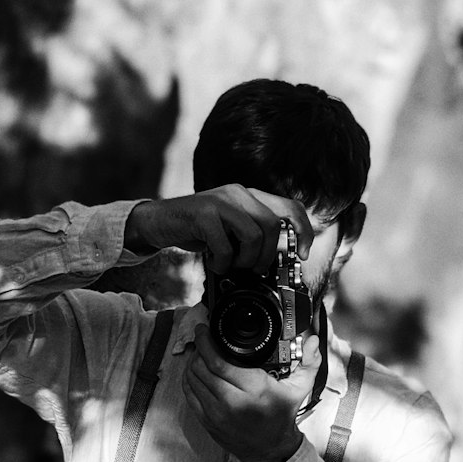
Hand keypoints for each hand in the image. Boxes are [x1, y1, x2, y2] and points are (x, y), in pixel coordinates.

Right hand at [125, 186, 312, 274]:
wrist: (159, 222)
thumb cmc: (198, 229)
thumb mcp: (230, 230)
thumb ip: (252, 235)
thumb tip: (277, 261)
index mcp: (250, 196)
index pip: (290, 207)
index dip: (303, 231)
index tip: (303, 253)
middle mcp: (239, 193)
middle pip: (273, 226)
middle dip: (267, 256)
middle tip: (253, 268)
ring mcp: (221, 201)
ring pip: (254, 236)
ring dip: (245, 260)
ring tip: (231, 264)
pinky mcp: (204, 213)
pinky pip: (226, 245)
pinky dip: (222, 262)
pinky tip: (213, 262)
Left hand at [182, 325, 320, 461]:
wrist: (271, 450)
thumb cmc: (282, 416)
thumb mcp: (299, 389)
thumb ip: (308, 362)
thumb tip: (313, 340)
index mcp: (255, 390)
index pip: (220, 362)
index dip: (206, 343)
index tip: (204, 330)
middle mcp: (233, 402)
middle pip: (202, 368)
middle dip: (198, 349)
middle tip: (201, 338)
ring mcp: (217, 414)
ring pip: (192, 380)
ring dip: (192, 363)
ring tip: (198, 352)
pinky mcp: (207, 422)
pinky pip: (189, 395)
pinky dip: (188, 380)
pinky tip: (194, 371)